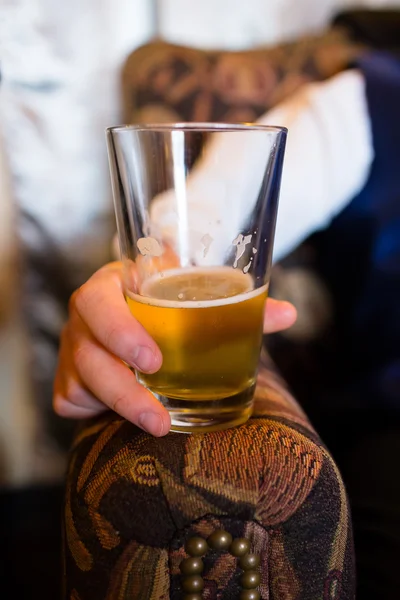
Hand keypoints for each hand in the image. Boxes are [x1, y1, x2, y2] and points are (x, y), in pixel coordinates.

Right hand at [53, 262, 296, 435]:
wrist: (134, 323)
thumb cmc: (167, 310)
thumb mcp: (193, 303)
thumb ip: (238, 308)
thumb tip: (288, 314)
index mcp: (114, 287)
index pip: (98, 299)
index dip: (119, 328)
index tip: (153, 359)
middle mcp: (87, 319)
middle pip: (86, 346)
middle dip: (120, 380)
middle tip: (158, 406)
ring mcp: (74, 350)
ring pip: (81, 380)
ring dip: (120, 405)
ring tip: (159, 424)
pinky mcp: (69, 381)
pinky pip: (72, 400)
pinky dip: (97, 413)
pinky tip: (123, 419)